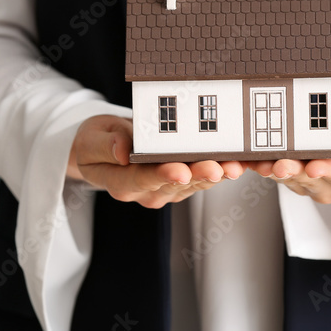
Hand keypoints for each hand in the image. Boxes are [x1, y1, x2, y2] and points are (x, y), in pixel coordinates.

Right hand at [67, 115, 244, 208]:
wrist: (104, 150)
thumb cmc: (96, 142)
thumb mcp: (90, 138)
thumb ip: (105, 145)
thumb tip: (122, 151)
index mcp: (121, 182)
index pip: (142, 179)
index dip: (163, 175)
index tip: (180, 171)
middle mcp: (146, 192)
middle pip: (176, 184)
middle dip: (199, 175)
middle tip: (218, 168)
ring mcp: (166, 190)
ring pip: (196, 183)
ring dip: (218, 174)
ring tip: (236, 165)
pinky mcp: (183, 184)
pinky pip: (204, 177)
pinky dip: (223, 169)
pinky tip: (240, 163)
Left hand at [246, 116, 330, 204]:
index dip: (328, 170)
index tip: (315, 166)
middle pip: (311, 180)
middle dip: (294, 171)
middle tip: (280, 165)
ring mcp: (314, 186)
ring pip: (291, 179)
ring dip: (274, 171)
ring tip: (261, 163)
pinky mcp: (298, 180)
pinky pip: (279, 174)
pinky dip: (265, 166)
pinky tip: (252, 159)